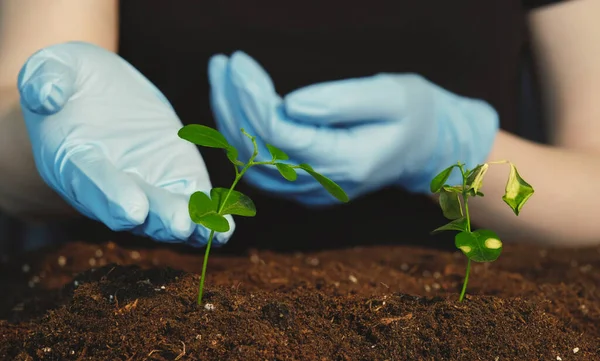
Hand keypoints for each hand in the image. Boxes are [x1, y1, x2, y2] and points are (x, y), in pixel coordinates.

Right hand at [17, 41, 234, 245]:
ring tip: (210, 230)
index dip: (111, 195)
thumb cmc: (73, 79)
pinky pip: (193, 203)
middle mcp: (110, 186)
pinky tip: (225, 228)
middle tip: (180, 224)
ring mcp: (147, 186)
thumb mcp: (55, 66)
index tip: (132, 209)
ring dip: (190, 225)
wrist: (100, 92)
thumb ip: (46, 78)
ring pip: (166, 214)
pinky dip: (208, 218)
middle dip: (159, 218)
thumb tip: (47, 96)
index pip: (92, 180)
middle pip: (135, 210)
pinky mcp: (177, 178)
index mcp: (73, 160)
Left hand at [208, 51, 498, 204]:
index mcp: (348, 164)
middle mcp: (323, 186)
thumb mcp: (390, 96)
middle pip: (258, 150)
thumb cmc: (412, 115)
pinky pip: (257, 165)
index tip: (238, 62)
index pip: (280, 137)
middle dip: (232, 104)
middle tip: (222, 64)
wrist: (422, 148)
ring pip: (250, 161)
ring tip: (222, 78)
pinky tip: (234, 104)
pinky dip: (240, 133)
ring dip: (230, 118)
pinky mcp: (301, 187)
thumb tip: (291, 105)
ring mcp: (310, 192)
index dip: (252, 99)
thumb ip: (342, 101)